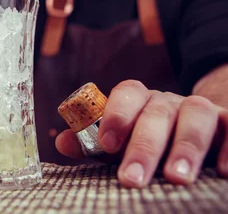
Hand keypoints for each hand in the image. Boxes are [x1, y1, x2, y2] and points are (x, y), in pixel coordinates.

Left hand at [55, 80, 227, 187]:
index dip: (116, 115)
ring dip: (186, 147)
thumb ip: (91, 144)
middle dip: (144, 146)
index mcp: (139, 99)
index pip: (126, 94)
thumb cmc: (146, 140)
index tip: (106, 144)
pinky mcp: (227, 122)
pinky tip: (221, 171)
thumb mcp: (118, 143)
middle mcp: (168, 100)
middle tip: (132, 179)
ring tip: (176, 178)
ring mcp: (200, 109)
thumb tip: (62, 142)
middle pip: (156, 113)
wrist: (194, 129)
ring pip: (196, 116)